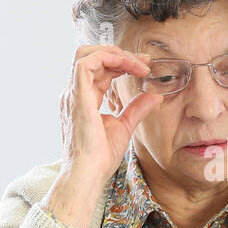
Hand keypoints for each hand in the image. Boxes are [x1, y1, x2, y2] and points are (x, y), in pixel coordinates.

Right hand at [48, 45, 161, 227]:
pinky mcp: (76, 97)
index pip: (99, 69)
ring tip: (137, 63)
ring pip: (85, 54)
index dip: (122, 63)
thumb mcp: (124, 127)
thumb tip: (155, 96)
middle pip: (91, 57)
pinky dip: (108, 58)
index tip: (145, 67)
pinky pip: (85, 63)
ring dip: (114, 53)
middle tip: (144, 61)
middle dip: (119, 54)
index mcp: (83, 99)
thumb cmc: (100, 157)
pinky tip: (128, 66)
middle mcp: (74, 94)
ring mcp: (72, 94)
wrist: (88, 174)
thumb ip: (137, 108)